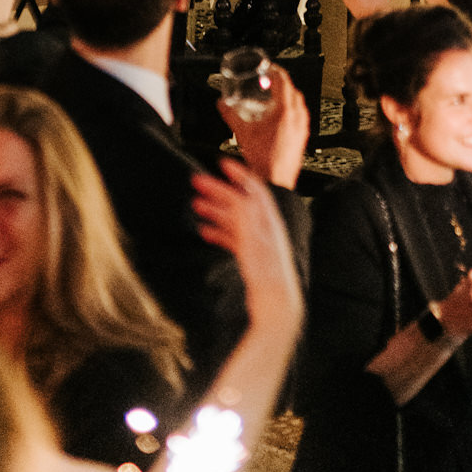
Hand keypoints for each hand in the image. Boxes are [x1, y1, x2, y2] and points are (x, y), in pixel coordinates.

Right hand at [192, 159, 303, 336]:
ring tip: (196, 204)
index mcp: (267, 220)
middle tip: (197, 182)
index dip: (238, 174)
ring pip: (233, 219)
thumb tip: (238, 196)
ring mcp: (256, 242)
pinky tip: (205, 231)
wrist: (276, 306)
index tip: (221, 164)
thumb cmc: (267, 277)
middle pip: (239, 201)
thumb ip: (246, 219)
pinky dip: (218, 231)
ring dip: (215, 209)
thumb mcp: (254, 243)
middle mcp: (263, 228)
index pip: (253, 188)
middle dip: (218, 190)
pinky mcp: (250, 257)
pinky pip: (231, 238)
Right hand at [220, 64, 309, 188]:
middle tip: (268, 82)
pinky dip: (290, 110)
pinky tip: (278, 118)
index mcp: (285, 111)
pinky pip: (300, 115)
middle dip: (280, 83)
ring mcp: (302, 127)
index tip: (268, 69)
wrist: (274, 181)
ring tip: (273, 98)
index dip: (275, 71)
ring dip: (286, 96)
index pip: (284, 80)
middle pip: (292, 90)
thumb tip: (222, 104)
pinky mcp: (302, 137)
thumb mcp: (243, 133)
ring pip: (298, 103)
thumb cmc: (263, 161)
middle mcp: (297, 117)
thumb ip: (230, 115)